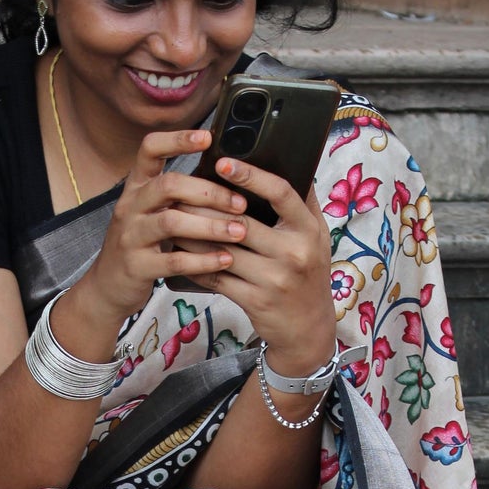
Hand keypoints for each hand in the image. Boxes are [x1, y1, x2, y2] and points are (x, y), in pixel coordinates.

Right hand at [59, 129, 248, 350]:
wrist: (108, 286)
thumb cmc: (141, 244)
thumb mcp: (151, 212)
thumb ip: (177, 195)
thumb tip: (223, 175)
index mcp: (136, 187)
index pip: (150, 150)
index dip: (177, 139)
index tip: (207, 137)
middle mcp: (131, 207)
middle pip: (168, 186)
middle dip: (209, 192)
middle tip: (240, 203)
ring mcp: (131, 237)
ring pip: (171, 222)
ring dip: (210, 226)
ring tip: (239, 231)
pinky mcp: (137, 267)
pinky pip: (174, 260)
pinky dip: (203, 260)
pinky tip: (224, 259)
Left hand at [198, 156, 336, 375]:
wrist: (309, 329)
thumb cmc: (308, 274)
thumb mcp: (315, 238)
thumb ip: (301, 204)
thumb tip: (287, 159)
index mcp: (309, 229)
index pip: (280, 193)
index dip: (251, 175)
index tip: (223, 162)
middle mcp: (295, 252)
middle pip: (242, 221)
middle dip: (207, 205)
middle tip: (180, 189)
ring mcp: (275, 279)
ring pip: (223, 249)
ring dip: (194, 234)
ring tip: (173, 217)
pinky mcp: (255, 300)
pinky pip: (217, 276)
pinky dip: (196, 263)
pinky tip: (181, 252)